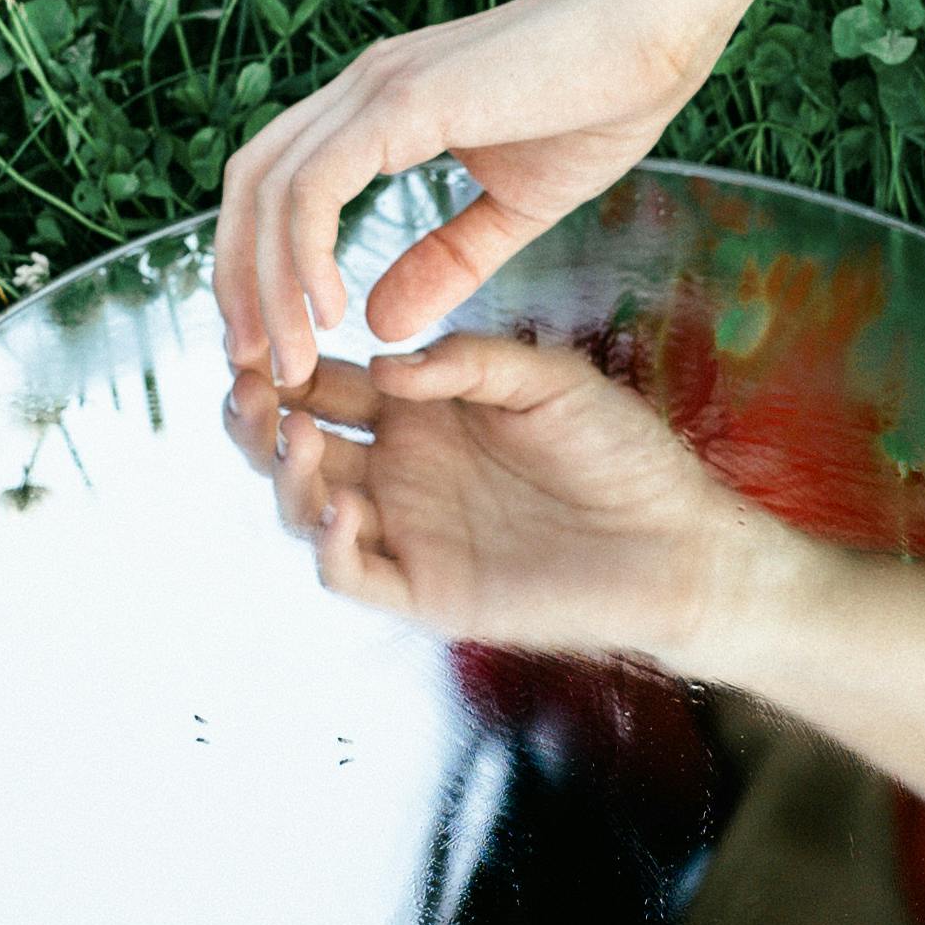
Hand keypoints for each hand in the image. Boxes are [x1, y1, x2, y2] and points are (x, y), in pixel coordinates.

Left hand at [209, 0, 734, 389]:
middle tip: (252, 364)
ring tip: (288, 361)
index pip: (279, 184)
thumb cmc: (602, 99)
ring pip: (271, 190)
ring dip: (266, 285)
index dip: (259, 260)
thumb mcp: (515, 206)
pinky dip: (305, 252)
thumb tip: (377, 321)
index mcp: (380, 106)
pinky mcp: (400, 100)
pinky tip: (332, 311)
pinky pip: (316, 185)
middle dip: (238, 278)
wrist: (655, 27)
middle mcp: (361, 89)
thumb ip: (448, 259)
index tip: (275, 337)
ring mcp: (374, 88)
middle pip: (251, 187)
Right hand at [230, 331, 764, 663]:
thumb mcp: (549, 381)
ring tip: (298, 438)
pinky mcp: (425, 591)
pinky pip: (352, 575)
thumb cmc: (622, 453)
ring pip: (304, 507)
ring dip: (283, 474)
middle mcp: (399, 470)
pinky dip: (331, 548)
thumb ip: (471, 361)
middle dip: (255, 414)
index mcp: (419, 412)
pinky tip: (342, 511)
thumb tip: (384, 363)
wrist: (676, 542)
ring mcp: (406, 531)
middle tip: (249, 387)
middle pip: (291, 442)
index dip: (284, 360)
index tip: (260, 333)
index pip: (325, 382)